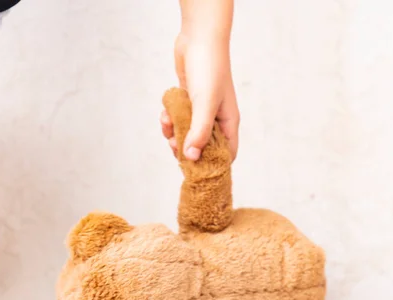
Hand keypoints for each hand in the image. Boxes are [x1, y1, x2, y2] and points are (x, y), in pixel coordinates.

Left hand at [160, 34, 239, 161]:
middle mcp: (216, 119)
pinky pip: (178, 118)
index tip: (194, 169)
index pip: (226, 154)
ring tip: (166, 123)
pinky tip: (165, 111)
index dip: (212, 165)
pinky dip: (170, 118)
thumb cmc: (209, 69)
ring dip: (173, 133)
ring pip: (186, 133)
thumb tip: (191, 158)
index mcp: (228, 122)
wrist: (199, 38)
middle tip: (173, 144)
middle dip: (185, 148)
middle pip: (202, 147)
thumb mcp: (204, 104)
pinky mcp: (188, 101)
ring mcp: (202, 110)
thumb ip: (198, 132)